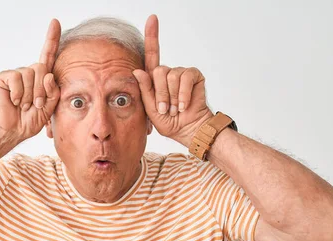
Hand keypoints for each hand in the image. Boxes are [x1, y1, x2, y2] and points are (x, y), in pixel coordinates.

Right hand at [0, 19, 61, 141]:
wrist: (11, 131)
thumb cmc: (29, 121)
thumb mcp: (49, 107)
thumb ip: (54, 91)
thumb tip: (48, 74)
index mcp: (41, 79)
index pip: (48, 56)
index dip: (52, 39)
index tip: (55, 22)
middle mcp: (29, 73)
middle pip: (42, 68)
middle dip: (41, 90)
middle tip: (35, 105)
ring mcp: (16, 74)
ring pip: (30, 73)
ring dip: (29, 95)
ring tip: (24, 106)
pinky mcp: (4, 77)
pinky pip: (16, 78)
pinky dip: (18, 93)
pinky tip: (14, 101)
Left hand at [132, 15, 213, 145]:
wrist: (188, 130)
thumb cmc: (169, 122)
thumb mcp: (151, 109)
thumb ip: (145, 90)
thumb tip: (137, 70)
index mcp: (155, 80)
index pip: (151, 55)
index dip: (151, 36)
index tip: (152, 18)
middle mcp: (168, 73)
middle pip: (158, 72)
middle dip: (160, 94)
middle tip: (165, 110)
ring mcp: (181, 74)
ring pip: (170, 76)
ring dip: (172, 97)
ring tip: (176, 109)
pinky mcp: (194, 76)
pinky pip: (185, 78)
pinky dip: (183, 94)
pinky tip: (184, 105)